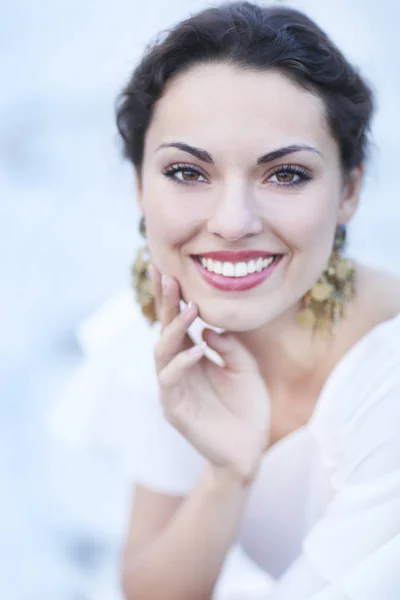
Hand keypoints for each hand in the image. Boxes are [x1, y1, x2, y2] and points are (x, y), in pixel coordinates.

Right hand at [149, 265, 270, 484]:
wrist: (249, 449)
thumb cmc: (247, 408)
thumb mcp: (245, 369)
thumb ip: (229, 347)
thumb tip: (209, 329)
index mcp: (193, 357)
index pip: (179, 323)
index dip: (173, 298)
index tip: (170, 270)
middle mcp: (179, 369)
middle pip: (165, 330)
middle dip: (165, 303)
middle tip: (166, 275)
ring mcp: (173, 388)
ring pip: (162, 353)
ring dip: (174, 329)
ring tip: (188, 309)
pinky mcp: (174, 409)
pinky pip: (172, 381)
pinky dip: (182, 364)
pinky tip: (198, 349)